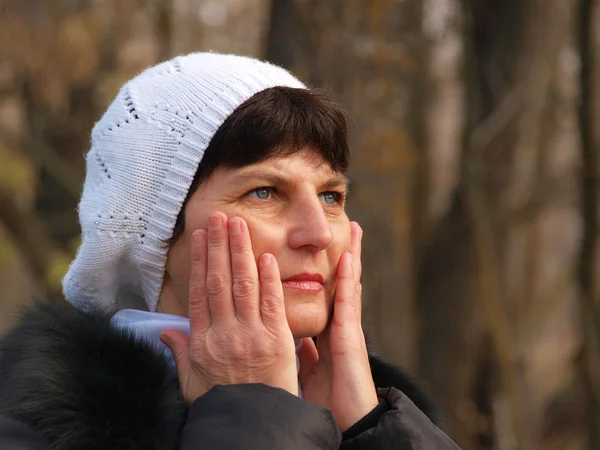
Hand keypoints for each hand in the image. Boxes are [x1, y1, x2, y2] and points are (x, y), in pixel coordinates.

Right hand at [160, 212, 297, 403]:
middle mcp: (225, 332)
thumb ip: (181, 352)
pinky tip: (263, 256)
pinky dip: (268, 279)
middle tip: (219, 217)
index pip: (200, 291)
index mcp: (204, 341)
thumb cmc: (223, 402)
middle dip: (219, 246)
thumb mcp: (192, 381)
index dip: (199, 261)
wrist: (254, 422)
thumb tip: (167, 330)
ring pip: (243, 285)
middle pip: (219, 281)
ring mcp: (251, 335)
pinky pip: (271, 303)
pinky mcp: (276, 340)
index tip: (200, 237)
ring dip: (240, 252)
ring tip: (238, 224)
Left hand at [298, 222, 377, 430]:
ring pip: (348, 284)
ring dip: (351, 255)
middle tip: (346, 225)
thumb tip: (294, 338)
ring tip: (353, 228)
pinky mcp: (351, 339)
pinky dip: (349, 280)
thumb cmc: (327, 401)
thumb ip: (304, 351)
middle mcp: (339, 326)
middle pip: (339, 281)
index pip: (325, 293)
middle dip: (341, 254)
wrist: (346, 423)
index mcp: (327, 332)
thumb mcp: (309, 371)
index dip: (326, 270)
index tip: (325, 248)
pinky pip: (348, 304)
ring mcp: (347, 330)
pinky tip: (349, 259)